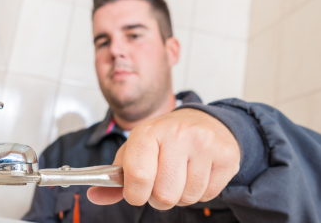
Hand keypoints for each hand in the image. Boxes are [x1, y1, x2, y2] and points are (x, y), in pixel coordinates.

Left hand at [87, 108, 240, 209]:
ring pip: (187, 197)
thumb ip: (115, 178)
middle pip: (164, 195)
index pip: (138, 177)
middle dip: (159, 197)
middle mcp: (177, 134)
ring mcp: (204, 144)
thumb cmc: (164, 140)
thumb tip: (94, 196)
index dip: (135, 194)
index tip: (137, 192)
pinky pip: (208, 195)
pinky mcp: (226, 156)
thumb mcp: (136, 151)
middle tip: (162, 182)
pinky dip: (200, 192)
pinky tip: (198, 173)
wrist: (205, 122)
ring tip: (181, 175)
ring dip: (181, 195)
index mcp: (148, 132)